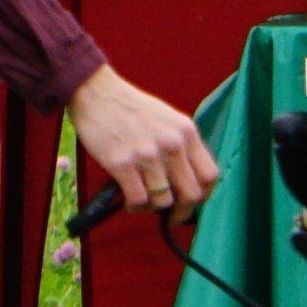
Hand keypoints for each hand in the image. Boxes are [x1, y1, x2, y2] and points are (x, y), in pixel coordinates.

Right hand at [67, 66, 220, 217]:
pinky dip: (136, 207)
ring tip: (145, 203)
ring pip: (164, 201)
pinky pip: (138, 199)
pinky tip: (130, 202)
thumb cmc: (133, 109)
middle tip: (171, 214)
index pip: (210, 176)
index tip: (194, 201)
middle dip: (182, 210)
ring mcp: (147, 155)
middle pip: (191, 194)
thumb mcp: (170, 120)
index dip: (204, 194)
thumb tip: (192, 184)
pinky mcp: (122, 163)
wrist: (96, 92)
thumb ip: (184, 147)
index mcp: (187, 133)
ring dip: (154, 208)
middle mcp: (171, 144)